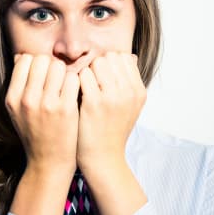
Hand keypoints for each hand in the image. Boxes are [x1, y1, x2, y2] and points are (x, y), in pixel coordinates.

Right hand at [5, 54, 79, 176]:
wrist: (48, 163)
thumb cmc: (35, 132)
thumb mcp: (17, 110)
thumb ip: (19, 84)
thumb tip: (22, 55)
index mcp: (12, 98)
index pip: (24, 60)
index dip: (37, 63)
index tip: (43, 75)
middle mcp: (27, 100)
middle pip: (42, 60)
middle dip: (52, 66)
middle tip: (57, 80)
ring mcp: (46, 104)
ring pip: (59, 66)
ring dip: (65, 73)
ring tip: (66, 86)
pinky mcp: (66, 109)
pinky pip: (73, 79)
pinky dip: (77, 83)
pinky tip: (76, 93)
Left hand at [76, 52, 145, 174]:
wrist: (103, 158)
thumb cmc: (111, 129)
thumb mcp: (130, 106)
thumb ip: (129, 81)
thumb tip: (129, 56)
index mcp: (139, 91)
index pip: (123, 57)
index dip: (108, 63)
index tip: (100, 77)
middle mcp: (129, 92)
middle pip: (109, 57)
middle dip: (96, 65)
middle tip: (89, 82)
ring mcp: (113, 97)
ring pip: (97, 63)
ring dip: (86, 72)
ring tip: (82, 88)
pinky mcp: (94, 103)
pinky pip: (83, 76)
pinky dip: (76, 80)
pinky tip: (74, 93)